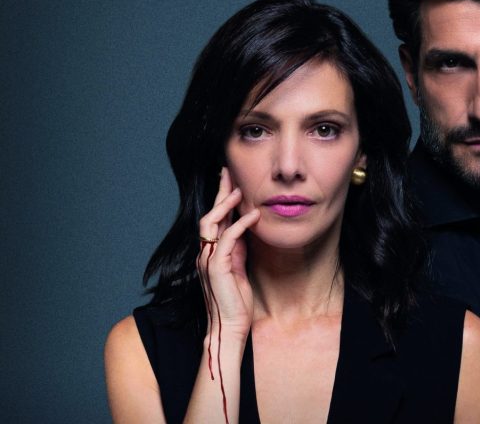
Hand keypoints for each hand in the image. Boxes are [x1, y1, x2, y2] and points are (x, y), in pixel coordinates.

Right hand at [198, 167, 258, 341]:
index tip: (229, 180)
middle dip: (219, 193)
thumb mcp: (239, 267)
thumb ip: (238, 248)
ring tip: (240, 190)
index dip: (220, 199)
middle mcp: (205, 253)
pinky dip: (240, 224)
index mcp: (210, 253)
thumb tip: (245, 228)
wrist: (231, 327)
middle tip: (228, 172)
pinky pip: (228, 239)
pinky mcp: (217, 267)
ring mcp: (208, 260)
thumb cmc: (236, 301)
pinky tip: (254, 215)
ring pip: (211, 223)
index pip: (213, 219)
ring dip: (226, 204)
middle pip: (209, 215)